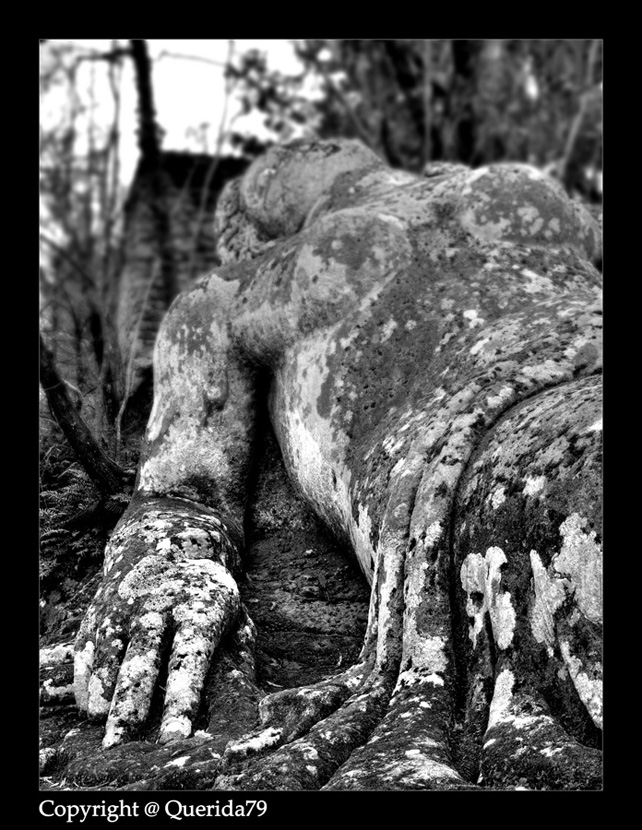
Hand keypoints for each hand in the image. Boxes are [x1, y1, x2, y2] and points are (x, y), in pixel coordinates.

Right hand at [74, 504, 240, 747]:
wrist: (170, 536)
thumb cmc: (209, 594)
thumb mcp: (236, 613)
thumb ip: (239, 654)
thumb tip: (247, 703)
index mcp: (198, 610)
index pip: (188, 661)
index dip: (181, 701)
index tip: (176, 739)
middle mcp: (158, 607)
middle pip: (141, 661)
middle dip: (130, 706)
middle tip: (122, 747)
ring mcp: (126, 606)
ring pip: (108, 654)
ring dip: (104, 695)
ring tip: (105, 731)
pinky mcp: (102, 609)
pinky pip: (86, 648)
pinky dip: (86, 679)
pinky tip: (91, 707)